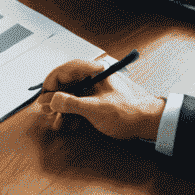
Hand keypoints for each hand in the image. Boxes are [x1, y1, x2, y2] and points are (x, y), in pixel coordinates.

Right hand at [39, 58, 165, 140]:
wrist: (152, 122)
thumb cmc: (129, 112)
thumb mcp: (95, 109)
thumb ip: (69, 103)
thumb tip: (49, 100)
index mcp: (93, 70)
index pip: (62, 71)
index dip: (49, 86)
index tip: (43, 100)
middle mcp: (94, 75)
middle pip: (65, 83)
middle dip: (55, 99)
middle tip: (47, 112)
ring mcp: (98, 87)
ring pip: (72, 94)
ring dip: (62, 108)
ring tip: (57, 122)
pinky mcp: (101, 98)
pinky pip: (81, 102)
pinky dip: (72, 112)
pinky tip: (68, 124)